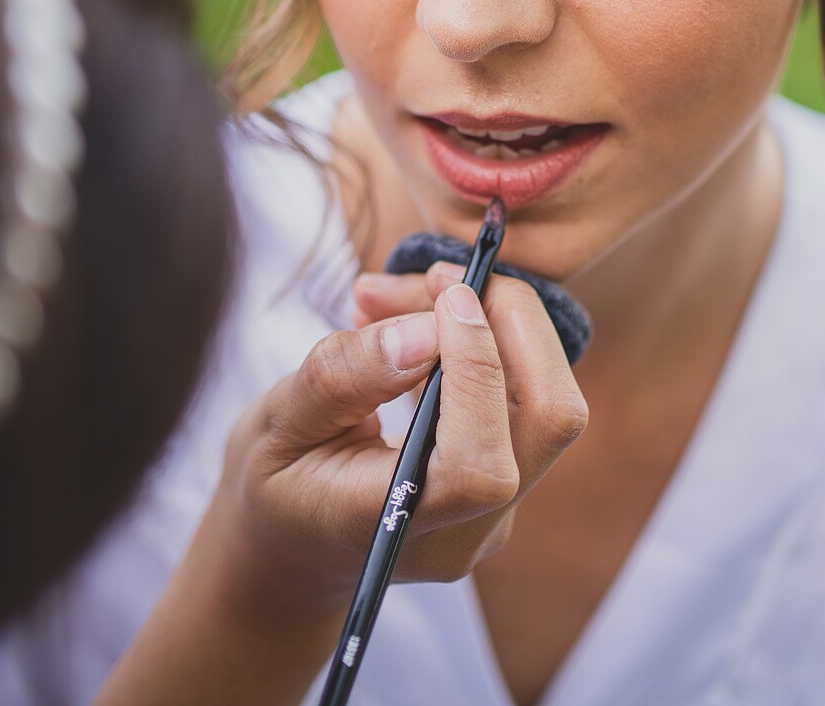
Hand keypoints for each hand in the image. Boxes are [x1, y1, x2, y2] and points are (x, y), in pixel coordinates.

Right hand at [98, 274, 586, 705]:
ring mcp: (496, 515)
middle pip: (549, 419)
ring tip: (398, 295)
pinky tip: (416, 324)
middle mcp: (466, 533)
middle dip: (508, 322)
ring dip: (494, 323)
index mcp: (395, 530)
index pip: (479, 463)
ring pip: (548, 401)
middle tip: (433, 275)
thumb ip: (342, 380)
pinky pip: (525, 400)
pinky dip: (486, 343)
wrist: (292, 548)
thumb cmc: (274, 485)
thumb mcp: (275, 426)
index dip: (477, 367)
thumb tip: (425, 332)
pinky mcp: (508, 485)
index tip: (444, 294)